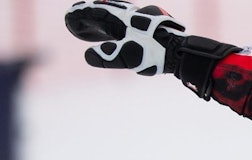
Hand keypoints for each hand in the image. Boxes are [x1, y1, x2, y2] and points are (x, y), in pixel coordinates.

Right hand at [65, 1, 185, 75]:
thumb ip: (108, 56)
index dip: (81, 16)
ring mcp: (144, 19)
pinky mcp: (155, 25)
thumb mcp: (128, 57)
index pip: (96, 14)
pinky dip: (123, 22)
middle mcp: (132, 15)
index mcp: (122, 19)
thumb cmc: (155, 54)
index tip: (68, 17)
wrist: (183, 51)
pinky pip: (133, 20)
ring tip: (97, 20)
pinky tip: (125, 29)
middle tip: (78, 14)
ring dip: (107, 15)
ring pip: (120, 14)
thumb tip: (88, 56)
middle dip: (91, 13)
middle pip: (107, 10)